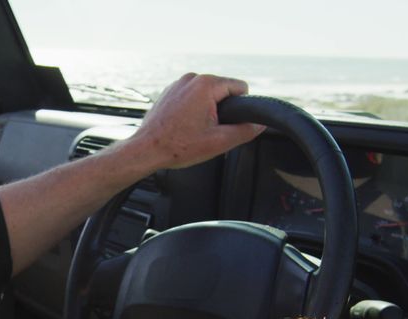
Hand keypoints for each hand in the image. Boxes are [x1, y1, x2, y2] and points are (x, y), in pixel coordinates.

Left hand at [125, 73, 265, 170]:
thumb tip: (261, 125)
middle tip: (209, 131)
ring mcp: (178, 84)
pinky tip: (184, 126)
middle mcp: (192, 78)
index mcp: (206, 84)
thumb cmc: (178, 146)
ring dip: (207, 110)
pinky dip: (193, 110)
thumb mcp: (219, 142)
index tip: (228, 123)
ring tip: (194, 130)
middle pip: (223, 91)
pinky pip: (192, 97)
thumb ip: (245, 131)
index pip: (240, 87)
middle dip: (222, 110)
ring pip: (207, 94)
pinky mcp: (170, 91)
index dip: (241, 107)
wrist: (147, 150)